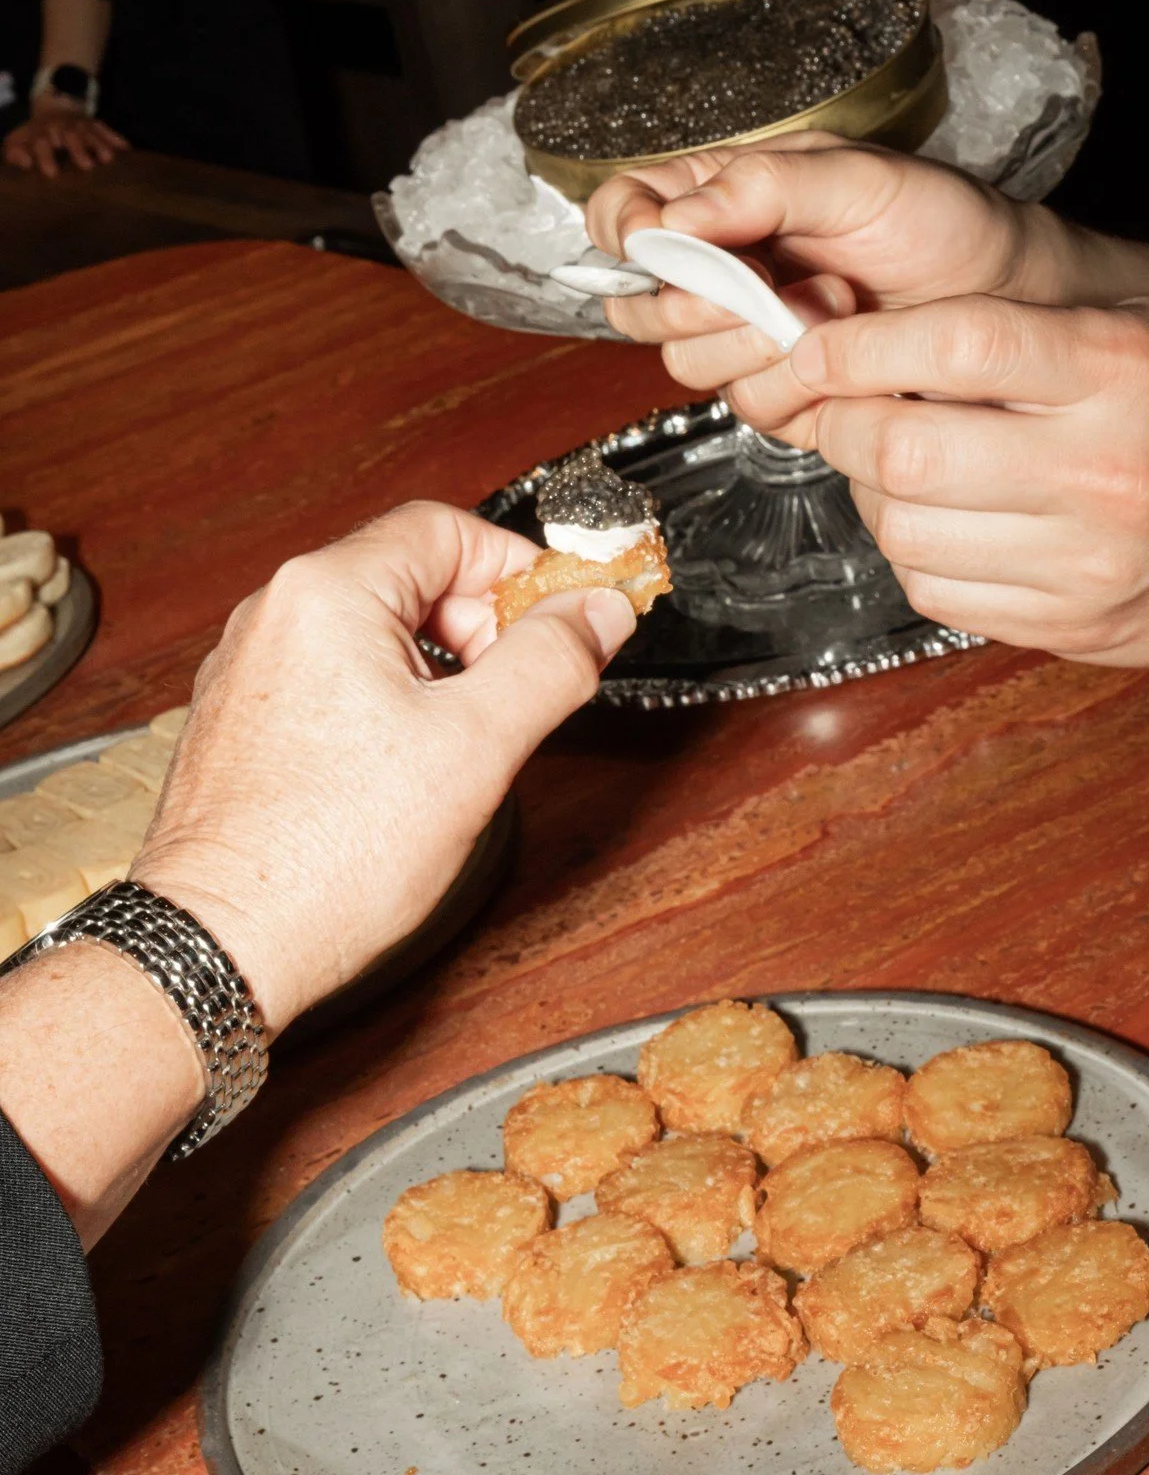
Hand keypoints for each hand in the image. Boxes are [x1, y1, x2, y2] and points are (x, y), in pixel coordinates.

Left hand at [3, 94, 127, 176]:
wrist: (55, 106)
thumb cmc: (37, 133)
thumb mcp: (19, 139)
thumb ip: (15, 151)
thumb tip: (25, 163)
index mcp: (41, 132)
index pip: (42, 142)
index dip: (46, 156)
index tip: (52, 173)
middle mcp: (62, 127)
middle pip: (70, 136)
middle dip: (78, 149)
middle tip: (87, 166)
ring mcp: (81, 125)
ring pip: (90, 132)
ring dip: (99, 144)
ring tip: (108, 159)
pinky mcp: (96, 124)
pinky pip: (107, 130)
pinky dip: (116, 138)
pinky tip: (126, 149)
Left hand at [131, 502, 634, 1033]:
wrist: (223, 945)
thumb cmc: (325, 856)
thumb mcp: (477, 746)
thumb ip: (552, 661)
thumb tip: (598, 610)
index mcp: (326, 592)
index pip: (450, 530)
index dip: (521, 573)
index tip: (562, 624)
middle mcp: (277, 615)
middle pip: (412, 577)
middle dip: (482, 629)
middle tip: (516, 694)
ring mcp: (252, 669)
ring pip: (376, 632)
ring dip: (439, 671)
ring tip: (462, 745)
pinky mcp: (246, 722)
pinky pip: (336, 678)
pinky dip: (389, 705)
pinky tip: (405, 773)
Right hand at [585, 133, 1028, 437]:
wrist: (1005, 296)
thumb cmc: (941, 221)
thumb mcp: (857, 177)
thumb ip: (762, 186)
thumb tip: (676, 220)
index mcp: (723, 198)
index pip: (622, 213)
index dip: (623, 230)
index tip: (659, 241)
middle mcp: (724, 269)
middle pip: (643, 305)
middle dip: (703, 299)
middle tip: (767, 279)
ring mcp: (750, 337)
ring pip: (690, 363)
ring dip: (759, 340)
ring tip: (830, 305)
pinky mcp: (784, 394)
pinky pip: (749, 405)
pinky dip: (794, 384)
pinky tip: (840, 350)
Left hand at [784, 293, 1148, 664]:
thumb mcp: (1137, 332)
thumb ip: (1017, 333)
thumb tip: (863, 347)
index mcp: (1122, 371)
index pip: (956, 346)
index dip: (858, 348)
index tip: (818, 350)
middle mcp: (1105, 471)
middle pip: (907, 450)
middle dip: (846, 426)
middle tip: (847, 411)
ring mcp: (1088, 564)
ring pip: (905, 532)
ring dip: (873, 495)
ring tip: (902, 467)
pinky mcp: (1070, 628)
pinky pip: (935, 594)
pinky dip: (914, 554)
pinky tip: (945, 524)